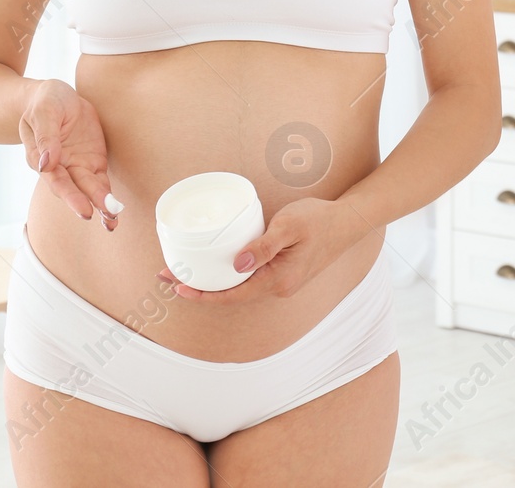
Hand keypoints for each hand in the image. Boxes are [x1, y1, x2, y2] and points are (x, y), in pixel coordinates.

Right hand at [19, 79, 119, 230]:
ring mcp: (76, 166)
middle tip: (95, 215)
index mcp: (40, 156)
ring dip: (99, 206)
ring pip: (88, 190)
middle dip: (84, 202)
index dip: (68, 193)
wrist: (57, 96)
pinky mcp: (92, 162)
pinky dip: (107, 198)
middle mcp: (58, 167)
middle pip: (72, 188)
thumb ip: (46, 136)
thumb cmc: (45, 102)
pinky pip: (101, 183)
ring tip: (111, 223)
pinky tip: (114, 215)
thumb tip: (46, 163)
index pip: (55, 178)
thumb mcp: (44, 111)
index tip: (82, 206)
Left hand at [156, 197, 371, 303]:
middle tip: (166, 275)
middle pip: (230, 293)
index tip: (177, 286)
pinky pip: (249, 277)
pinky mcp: (282, 271)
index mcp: (278, 281)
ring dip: (211, 280)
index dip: (203, 294)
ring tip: (183, 269)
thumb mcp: (289, 227)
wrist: (349, 221)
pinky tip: (215, 262)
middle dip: (198, 287)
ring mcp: (280, 280)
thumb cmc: (320, 220)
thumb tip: (236, 265)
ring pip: (238, 286)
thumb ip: (262, 246)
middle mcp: (277, 286)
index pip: (232, 295)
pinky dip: (228, 273)